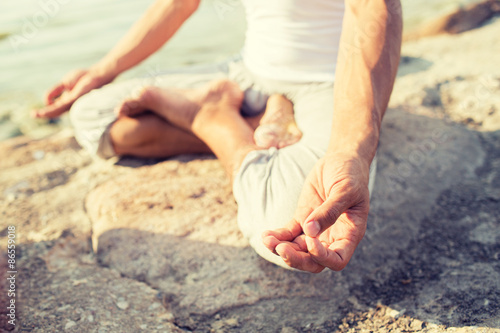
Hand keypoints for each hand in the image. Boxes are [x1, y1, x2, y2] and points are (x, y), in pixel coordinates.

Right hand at [33, 69, 111, 117]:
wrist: (96, 75)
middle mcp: (71, 104)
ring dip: (47, 112)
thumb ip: (55, 91)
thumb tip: (46, 100)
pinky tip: (48, 107)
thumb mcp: (65, 83)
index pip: (55, 108)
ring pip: (59, 110)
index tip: (36, 112)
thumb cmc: (83, 78)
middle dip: (45, 113)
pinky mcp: (76, 98)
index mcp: (68, 101)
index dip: (46, 110)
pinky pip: (64, 104)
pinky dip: (55, 107)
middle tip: (33, 115)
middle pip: (56, 111)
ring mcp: (74, 103)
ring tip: (37, 114)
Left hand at [262, 153, 370, 272]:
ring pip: (298, 250)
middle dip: (296, 259)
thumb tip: (310, 232)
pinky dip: (277, 237)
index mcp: (349, 234)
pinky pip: (288, 234)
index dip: (323, 258)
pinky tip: (266, 235)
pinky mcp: (302, 219)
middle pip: (313, 261)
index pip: (337, 259)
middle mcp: (332, 237)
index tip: (311, 242)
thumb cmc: (351, 175)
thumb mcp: (345, 191)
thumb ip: (329, 211)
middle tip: (281, 248)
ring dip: (281, 248)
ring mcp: (315, 230)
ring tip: (267, 239)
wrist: (341, 160)